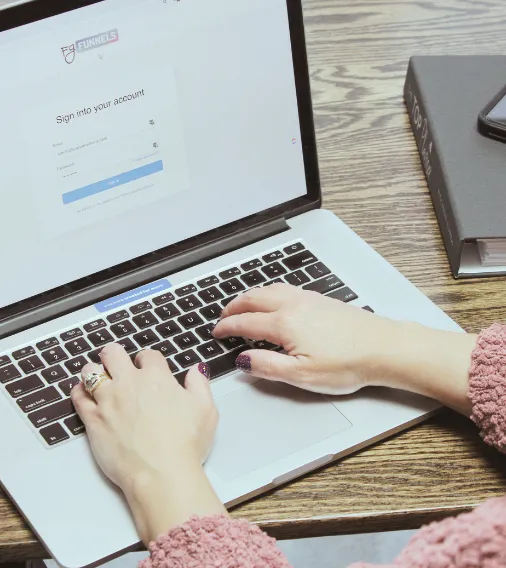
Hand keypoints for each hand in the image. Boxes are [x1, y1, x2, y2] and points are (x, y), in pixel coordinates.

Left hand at [71, 343, 226, 543]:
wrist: (161, 474)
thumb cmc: (185, 444)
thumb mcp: (206, 410)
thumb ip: (199, 385)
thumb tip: (196, 370)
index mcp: (156, 378)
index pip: (148, 355)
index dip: (148, 361)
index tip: (148, 368)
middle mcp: (129, 383)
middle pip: (113, 354)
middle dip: (114, 355)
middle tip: (116, 362)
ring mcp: (108, 400)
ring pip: (90, 372)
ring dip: (94, 371)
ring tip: (98, 377)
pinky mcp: (93, 420)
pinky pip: (78, 397)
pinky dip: (79, 392)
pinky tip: (83, 393)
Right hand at [213, 284, 476, 412]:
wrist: (383, 347)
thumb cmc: (347, 363)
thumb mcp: (302, 375)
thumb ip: (267, 366)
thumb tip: (243, 360)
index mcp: (284, 323)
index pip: (246, 322)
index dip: (227, 327)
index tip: (217, 332)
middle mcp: (293, 305)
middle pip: (255, 298)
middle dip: (235, 306)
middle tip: (223, 315)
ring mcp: (308, 299)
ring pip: (270, 290)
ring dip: (251, 296)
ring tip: (244, 304)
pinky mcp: (321, 300)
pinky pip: (286, 289)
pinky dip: (269, 292)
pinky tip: (275, 300)